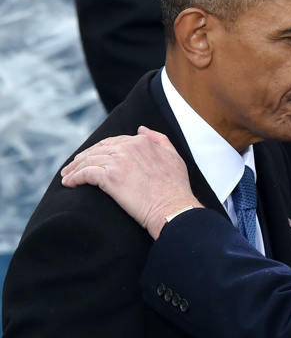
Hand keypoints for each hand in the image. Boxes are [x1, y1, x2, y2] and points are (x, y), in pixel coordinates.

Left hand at [61, 126, 202, 238]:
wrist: (173, 208)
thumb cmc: (176, 188)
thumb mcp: (174, 157)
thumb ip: (159, 139)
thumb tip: (141, 129)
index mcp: (142, 142)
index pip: (113, 142)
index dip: (100, 150)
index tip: (92, 158)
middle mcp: (129, 147)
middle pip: (97, 149)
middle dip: (83, 158)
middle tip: (73, 167)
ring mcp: (118, 161)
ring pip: (88, 160)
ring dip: (75, 168)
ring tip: (67, 176)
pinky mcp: (109, 177)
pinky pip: (85, 174)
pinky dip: (74, 178)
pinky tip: (69, 184)